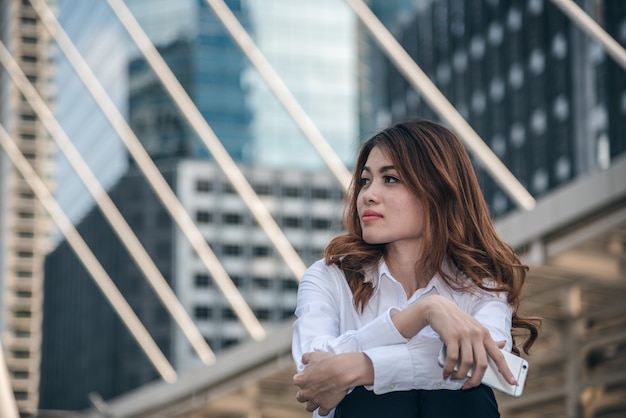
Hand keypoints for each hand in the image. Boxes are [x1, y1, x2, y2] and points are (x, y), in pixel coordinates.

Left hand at [294, 352, 372, 415]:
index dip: (303, 379)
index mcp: (301, 380)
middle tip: (312, 389)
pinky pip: (322, 413)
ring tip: (317, 399)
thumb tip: (304, 360)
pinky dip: (324, 409)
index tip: (308, 377)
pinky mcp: (326, 406)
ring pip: (309, 407)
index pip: (296, 381)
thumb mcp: (314, 355)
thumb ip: (306, 358)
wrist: (342, 371)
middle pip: (300, 397)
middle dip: (305, 393)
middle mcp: (306, 392)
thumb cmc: (328, 362)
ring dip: (312, 403)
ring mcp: (315, 400)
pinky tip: (326, 404)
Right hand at [392, 295, 516, 388]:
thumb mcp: (475, 327)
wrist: (437, 307)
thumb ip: (487, 339)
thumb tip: (503, 344)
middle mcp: (477, 334)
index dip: (506, 371)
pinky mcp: (451, 335)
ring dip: (460, 375)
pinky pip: (452, 358)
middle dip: (476, 380)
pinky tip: (446, 372)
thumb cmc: (456, 320)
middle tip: (469, 386)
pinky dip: (449, 369)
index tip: (513, 383)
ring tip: (453, 378)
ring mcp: (464, 335)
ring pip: (466, 363)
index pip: (499, 355)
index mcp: (485, 334)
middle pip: (482, 364)